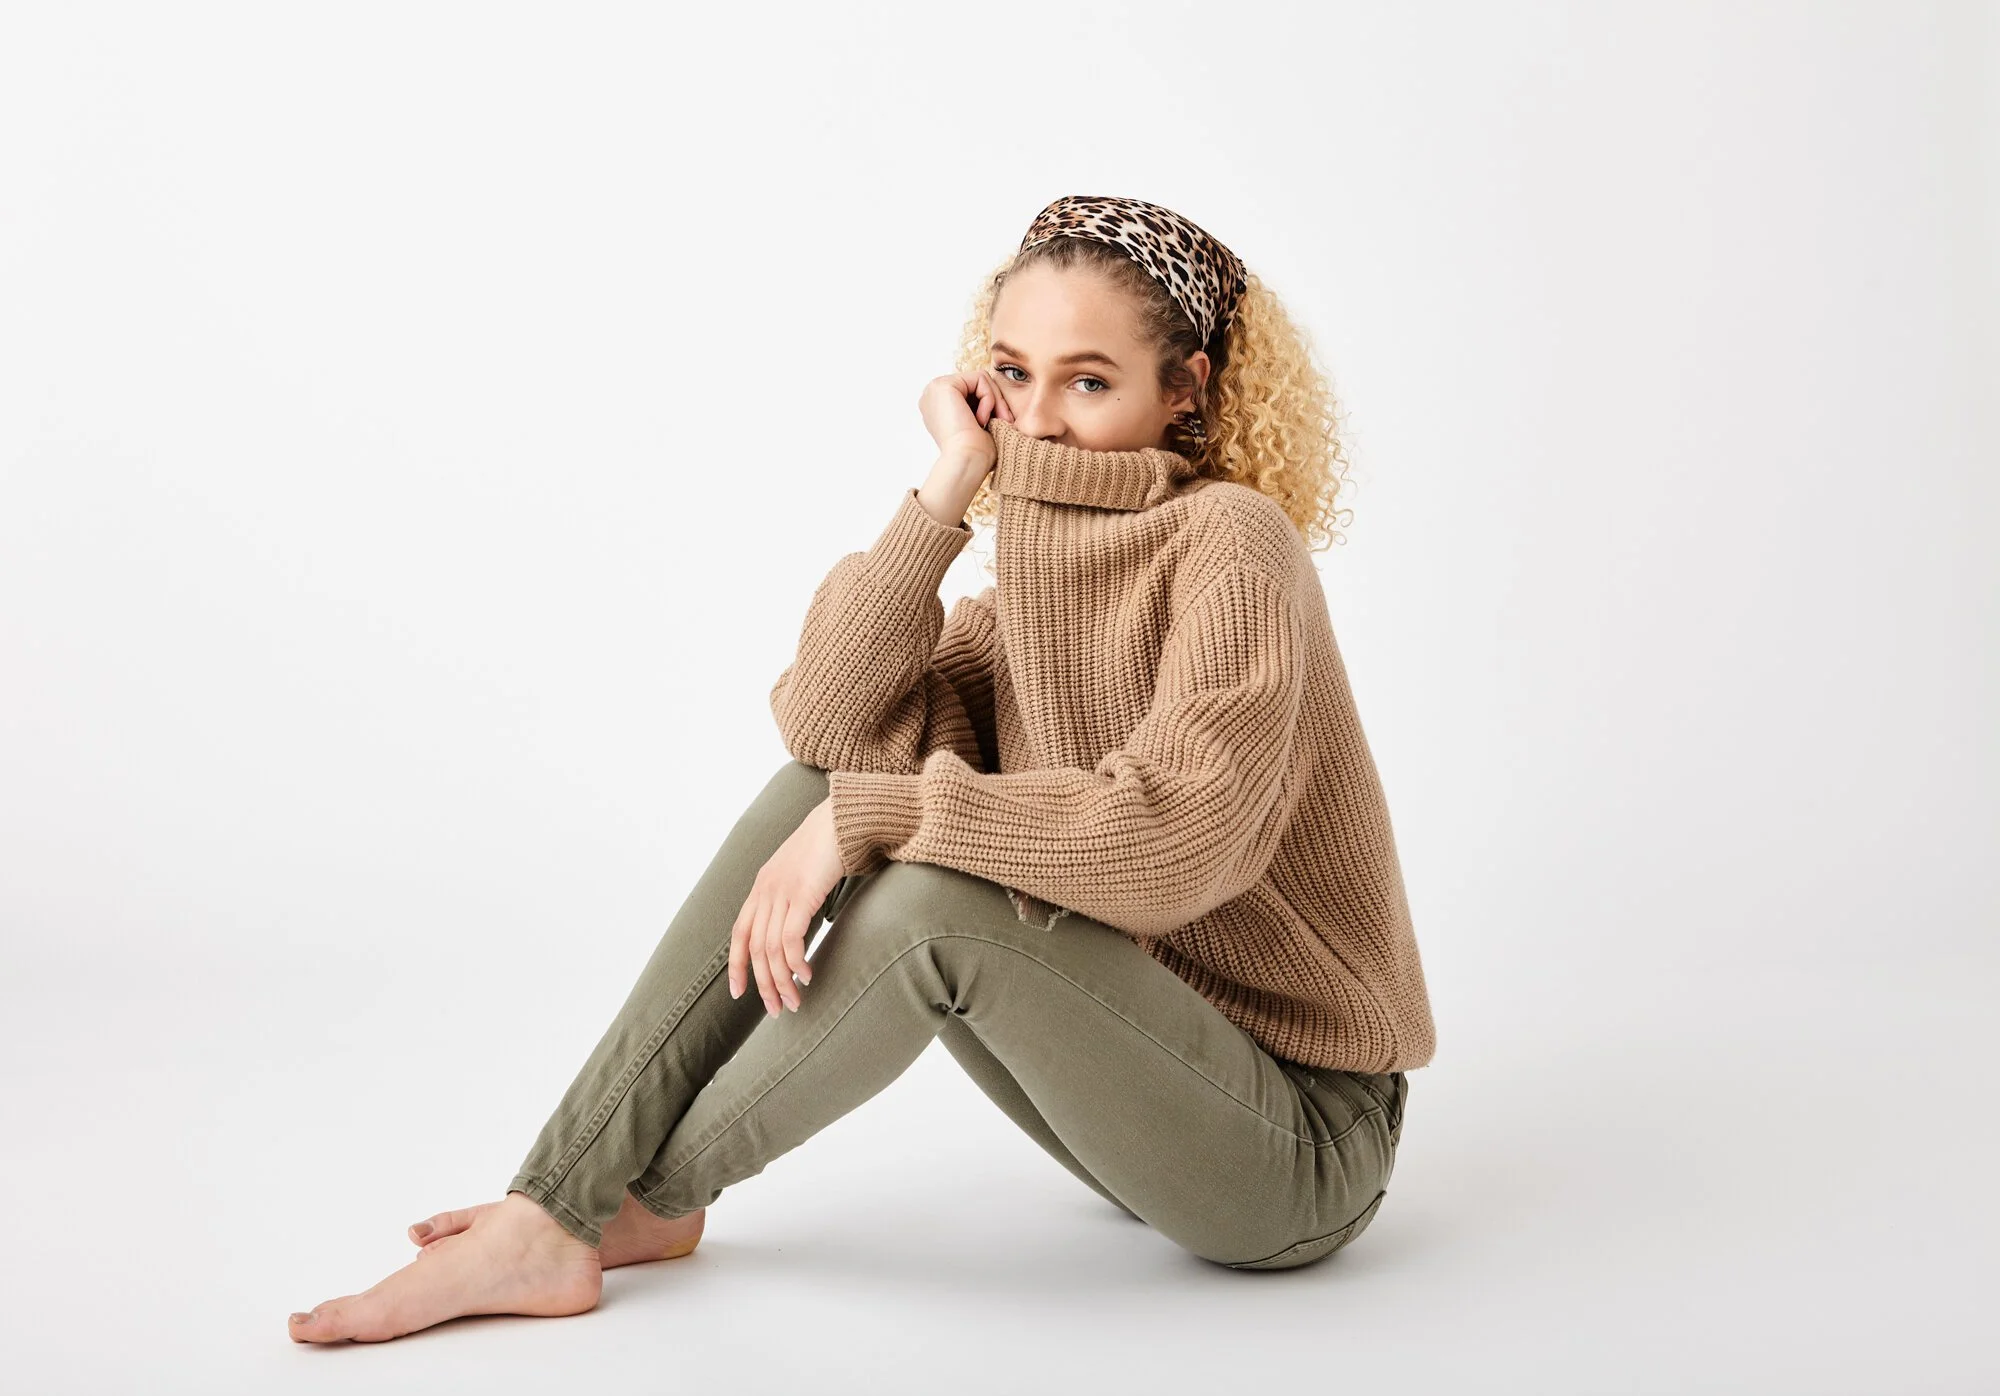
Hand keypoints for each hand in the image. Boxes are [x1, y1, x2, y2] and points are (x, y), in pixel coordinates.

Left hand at [728, 796, 845, 1015]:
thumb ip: (794, 896)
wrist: (845, 817)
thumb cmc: (831, 844)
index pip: (740, 933)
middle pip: (755, 949)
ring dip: (781, 981)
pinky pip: (790, 938)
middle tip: (778, 1009)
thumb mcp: (803, 872)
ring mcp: (782, 892)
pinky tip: (806, 976)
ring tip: (795, 1001)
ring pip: (770, 949)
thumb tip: (799, 925)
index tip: (739, 993)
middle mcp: (766, 890)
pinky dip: (795, 962)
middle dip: (763, 984)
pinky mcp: (802, 894)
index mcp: (762, 886)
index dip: (737, 966)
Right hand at [918, 369, 1014, 470]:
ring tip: (992, 422)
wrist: (966, 463)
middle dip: (995, 400)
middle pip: (976, 383)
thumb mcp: (979, 427)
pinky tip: (982, 418)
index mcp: (937, 408)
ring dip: (994, 401)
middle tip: (1005, 421)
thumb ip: (981, 409)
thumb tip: (996, 399)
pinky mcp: (943, 385)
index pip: (972, 391)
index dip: (990, 404)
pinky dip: (989, 398)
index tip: (1002, 423)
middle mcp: (932, 396)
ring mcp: (935, 389)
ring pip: (980, 380)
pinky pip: (980, 378)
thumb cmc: (976, 454)